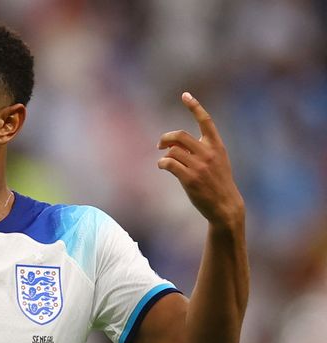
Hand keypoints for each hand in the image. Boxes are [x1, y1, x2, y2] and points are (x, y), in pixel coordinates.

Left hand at [157, 92, 244, 228]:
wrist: (225, 205)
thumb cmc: (217, 182)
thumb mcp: (215, 161)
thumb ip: (198, 150)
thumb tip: (173, 144)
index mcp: (217, 146)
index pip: (206, 121)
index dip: (195, 106)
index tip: (185, 95)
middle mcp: (209, 153)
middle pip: (180, 136)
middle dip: (166, 138)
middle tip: (160, 145)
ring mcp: (200, 166)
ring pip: (172, 151)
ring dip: (164, 154)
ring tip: (164, 161)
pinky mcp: (190, 178)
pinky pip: (169, 164)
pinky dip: (162, 163)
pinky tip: (163, 166)